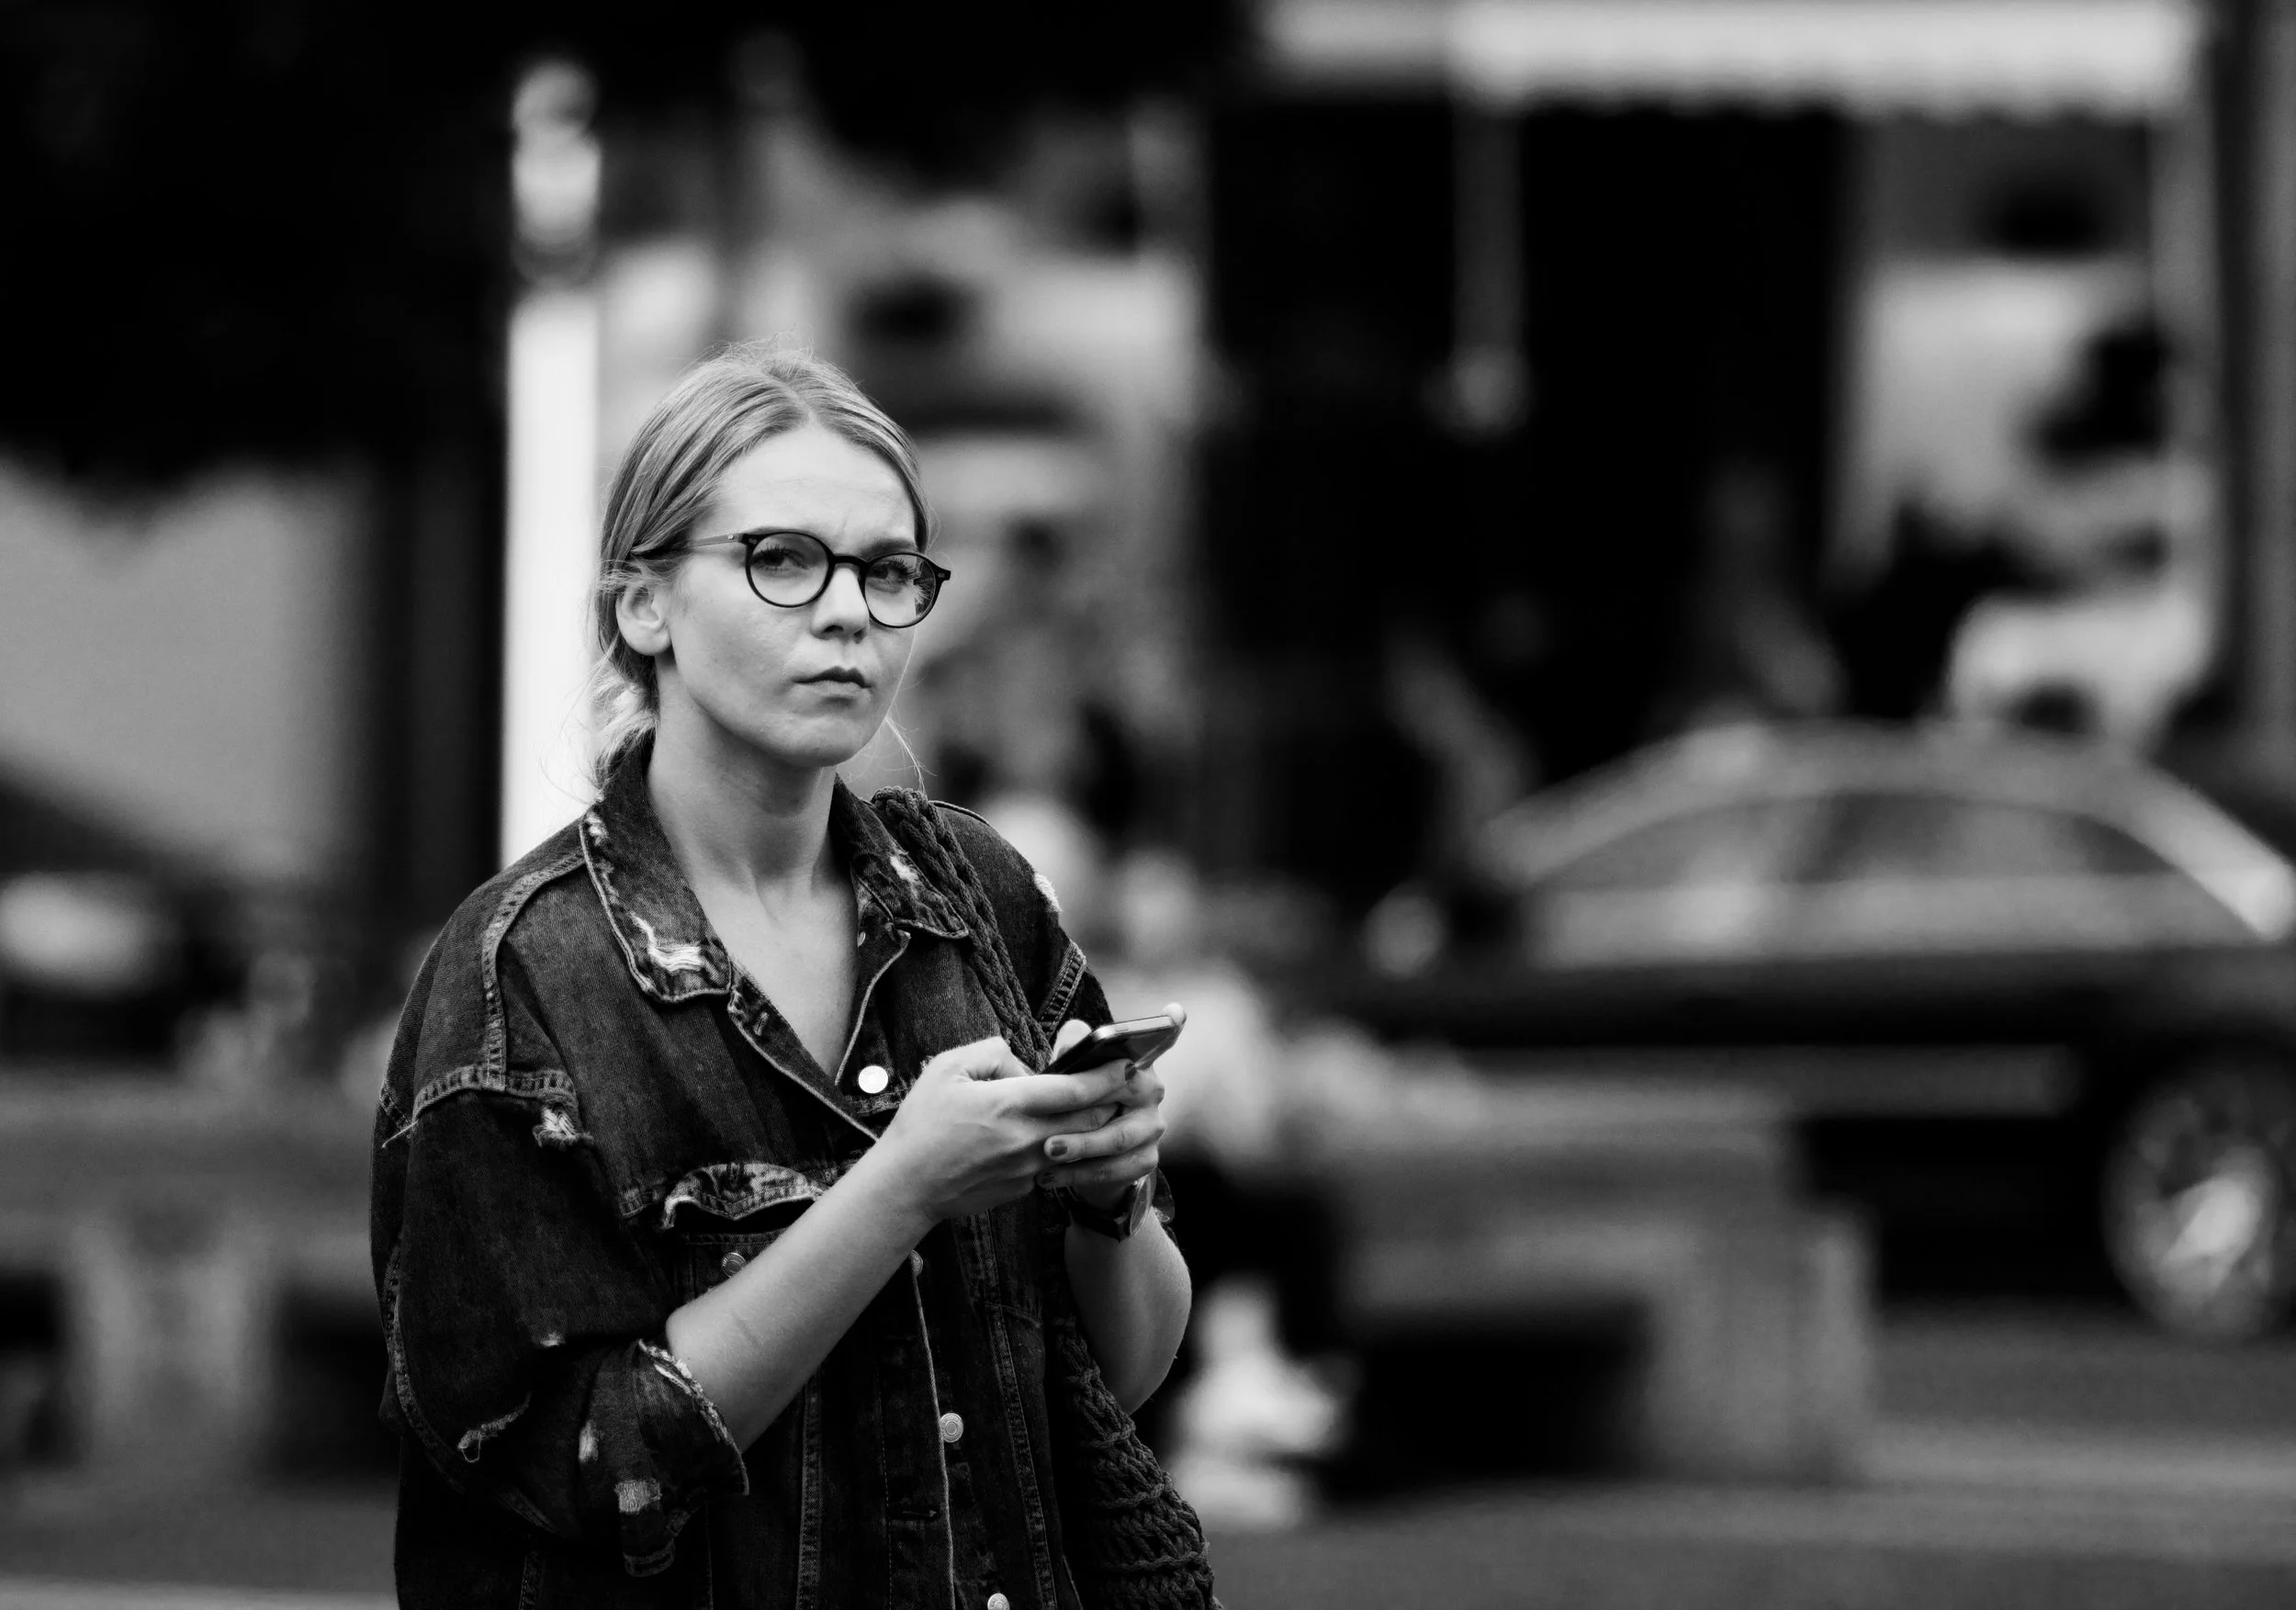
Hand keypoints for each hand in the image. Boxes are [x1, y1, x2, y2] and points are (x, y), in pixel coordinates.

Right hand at [870, 1036, 1127, 1224]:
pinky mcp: (1023, 1189)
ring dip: (1093, 1128)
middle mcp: (1025, 1139)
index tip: (1125, 1063)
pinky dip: (1064, 1148)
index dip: (1105, 1076)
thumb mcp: (947, 1068)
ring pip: (1078, 1145)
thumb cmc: (921, 1124)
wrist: (905, 1186)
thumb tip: (1023, 1063)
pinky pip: (1054, 1163)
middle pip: (1089, 1121)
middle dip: (1110, 1101)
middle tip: (1123, 1084)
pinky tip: (1056, 1136)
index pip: (1074, 1089)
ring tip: (1099, 1108)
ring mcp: (1027, 1169)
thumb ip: (991, 1052)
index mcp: (1009, 1104)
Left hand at [1038, 1009, 1179, 1212]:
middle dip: (1085, 1105)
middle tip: (1052, 1119)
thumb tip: (1075, 1033)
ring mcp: (1153, 1128)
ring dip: (1080, 1146)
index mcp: (1137, 1062)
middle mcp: (1152, 1091)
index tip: (1174, 1012)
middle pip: (1124, 1092)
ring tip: (1047, 1152)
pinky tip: (1049, 1177)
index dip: (1170, 1027)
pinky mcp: (1146, 1160)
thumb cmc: (1077, 1105)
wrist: (1087, 1160)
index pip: (1161, 1039)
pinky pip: (1114, 1169)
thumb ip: (1072, 1052)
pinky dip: (1079, 1174)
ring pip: (1117, 1138)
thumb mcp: (1070, 1076)